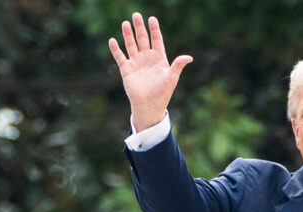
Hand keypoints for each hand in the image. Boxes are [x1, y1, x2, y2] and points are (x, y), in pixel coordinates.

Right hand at [108, 13, 192, 130]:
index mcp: (159, 58)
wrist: (149, 105)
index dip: (154, 29)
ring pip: (131, 45)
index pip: (156, 40)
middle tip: (136, 15)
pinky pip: (120, 57)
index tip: (152, 19)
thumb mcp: (172, 78)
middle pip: (143, 39)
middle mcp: (147, 58)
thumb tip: (189, 57)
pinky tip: (113, 41)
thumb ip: (178, 66)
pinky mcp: (126, 69)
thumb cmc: (163, 93)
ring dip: (128, 35)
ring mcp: (136, 62)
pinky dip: (116, 49)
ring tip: (125, 23)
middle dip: (139, 27)